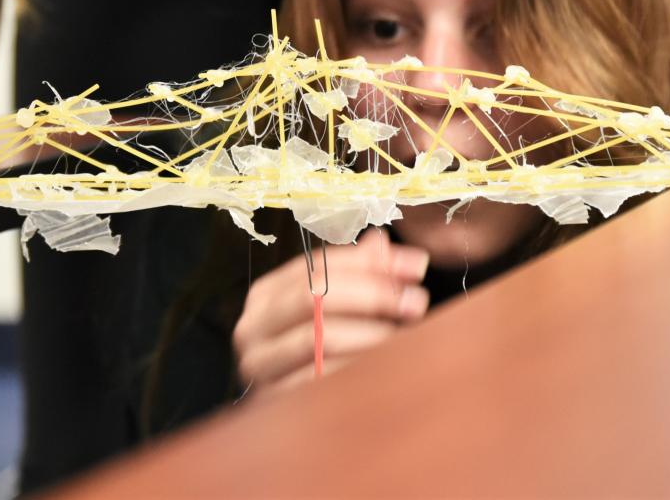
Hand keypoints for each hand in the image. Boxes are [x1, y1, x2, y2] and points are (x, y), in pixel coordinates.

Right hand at [233, 229, 429, 393]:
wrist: (294, 428)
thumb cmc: (321, 353)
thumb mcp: (337, 307)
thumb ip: (359, 272)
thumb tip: (383, 241)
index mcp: (266, 295)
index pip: (317, 265)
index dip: (370, 263)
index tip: (417, 266)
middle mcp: (252, 328)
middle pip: (315, 297)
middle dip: (372, 295)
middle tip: (416, 301)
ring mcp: (260, 367)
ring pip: (320, 338)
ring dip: (371, 333)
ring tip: (406, 333)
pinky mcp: (274, 402)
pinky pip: (322, 379)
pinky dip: (360, 368)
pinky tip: (388, 363)